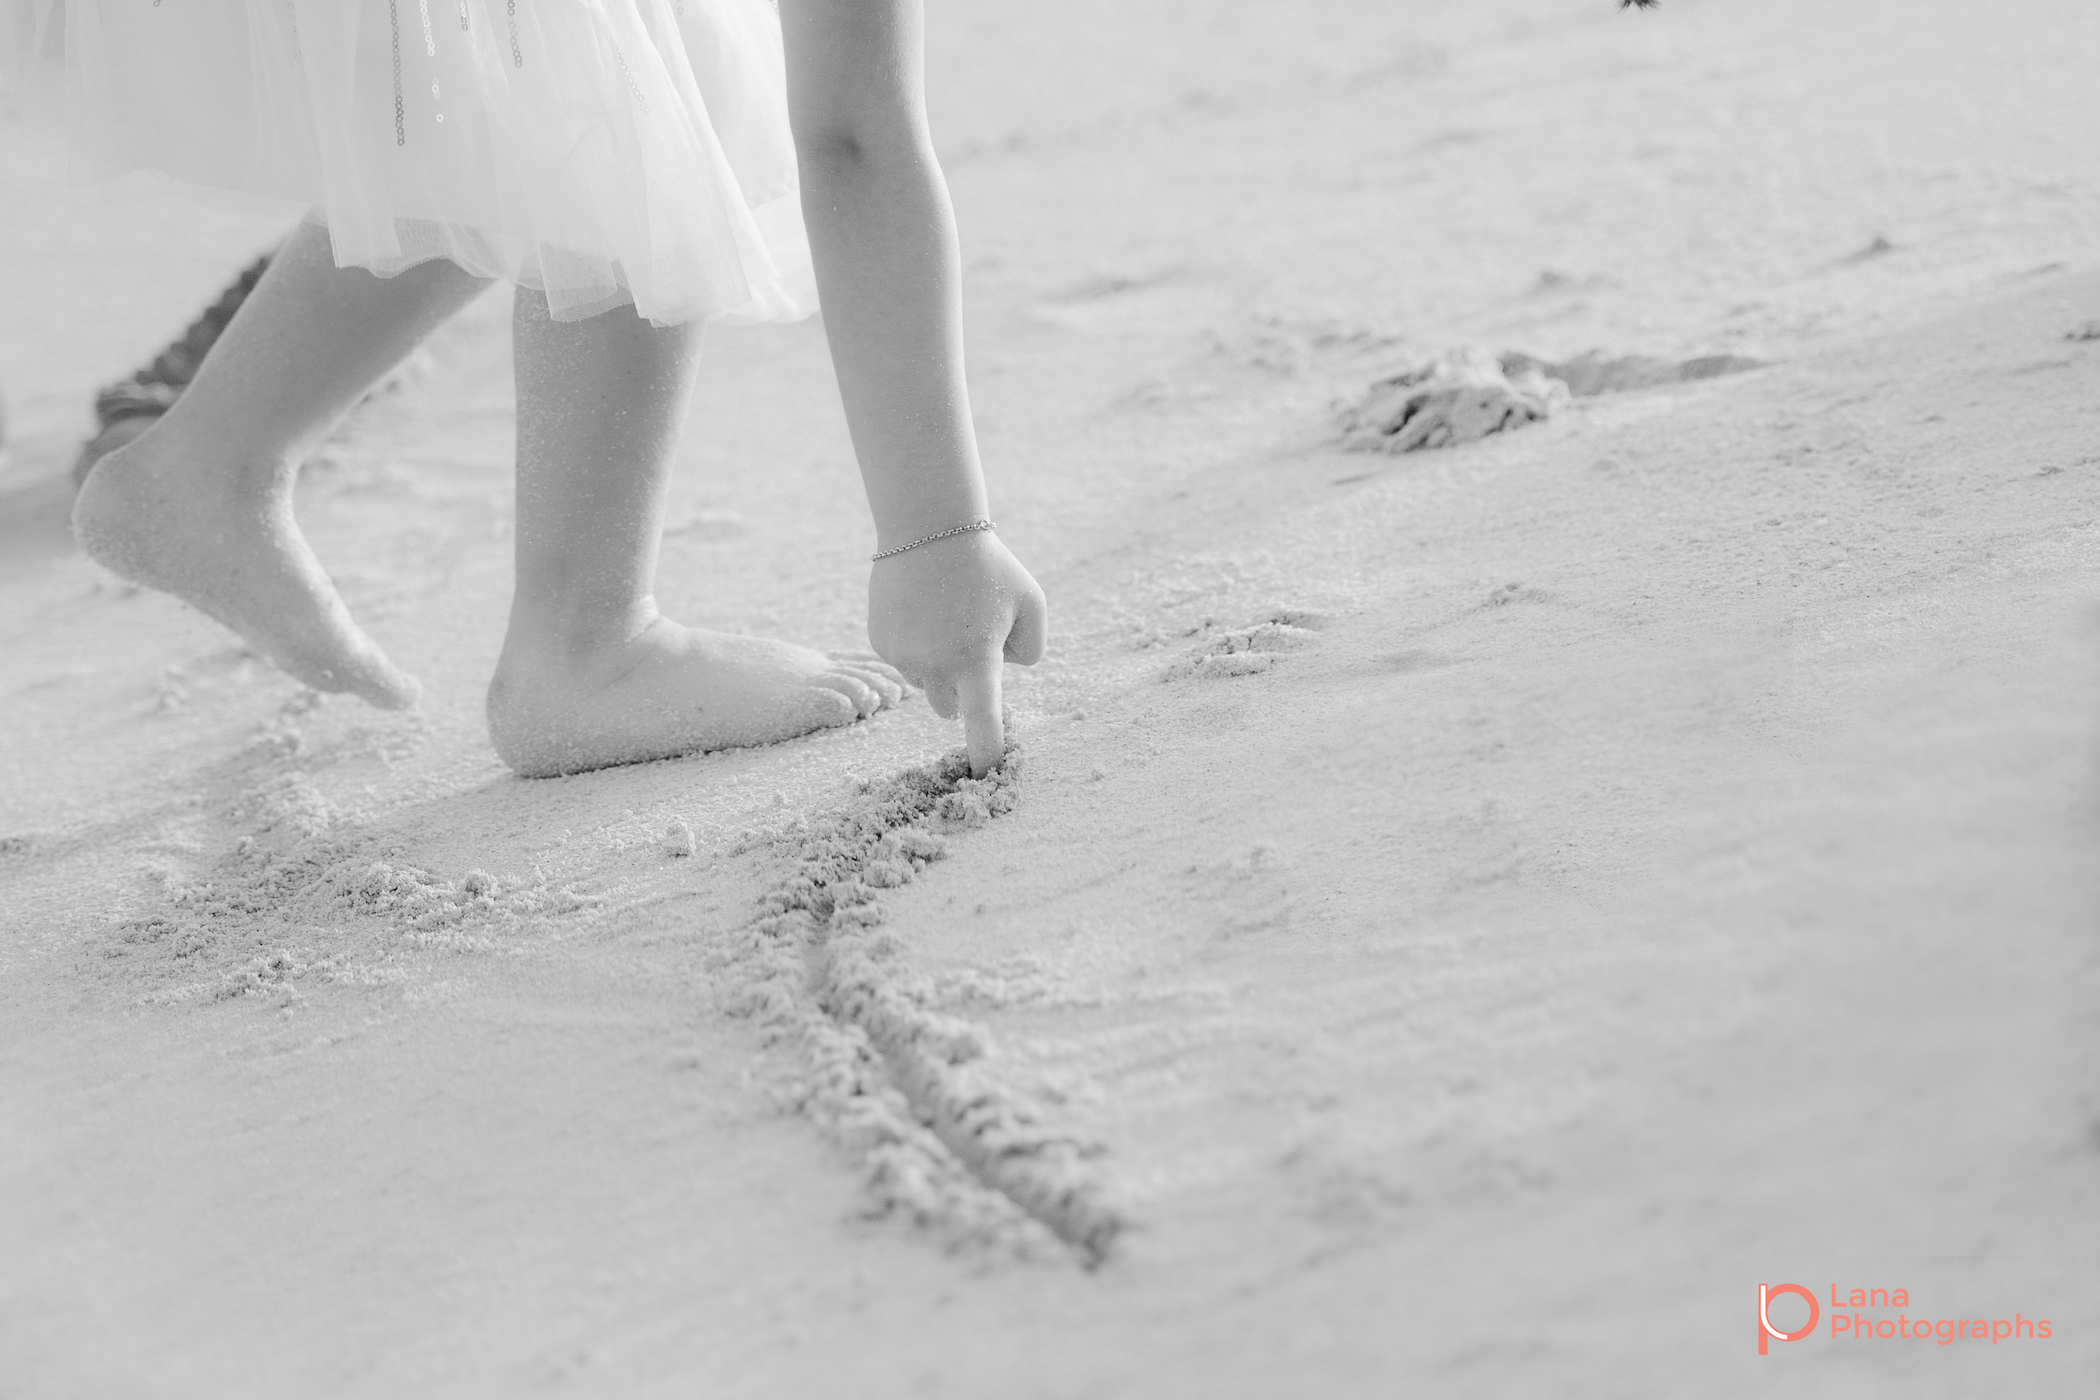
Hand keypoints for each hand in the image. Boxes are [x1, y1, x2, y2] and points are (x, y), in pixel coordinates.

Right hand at [867, 530, 1046, 776]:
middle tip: (971, 646)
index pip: (983, 720)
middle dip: (962, 691)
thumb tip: (1003, 672)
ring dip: (938, 665)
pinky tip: (922, 608)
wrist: (927, 526)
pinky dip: (915, 644)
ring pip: (926, 683)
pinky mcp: (881, 642)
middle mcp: (936, 665)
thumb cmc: (989, 565)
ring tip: (945, 615)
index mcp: (976, 659)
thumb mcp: (1031, 603)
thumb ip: (1030, 649)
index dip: (987, 751)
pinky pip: (904, 660)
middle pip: (950, 708)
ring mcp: (903, 655)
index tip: (986, 775)